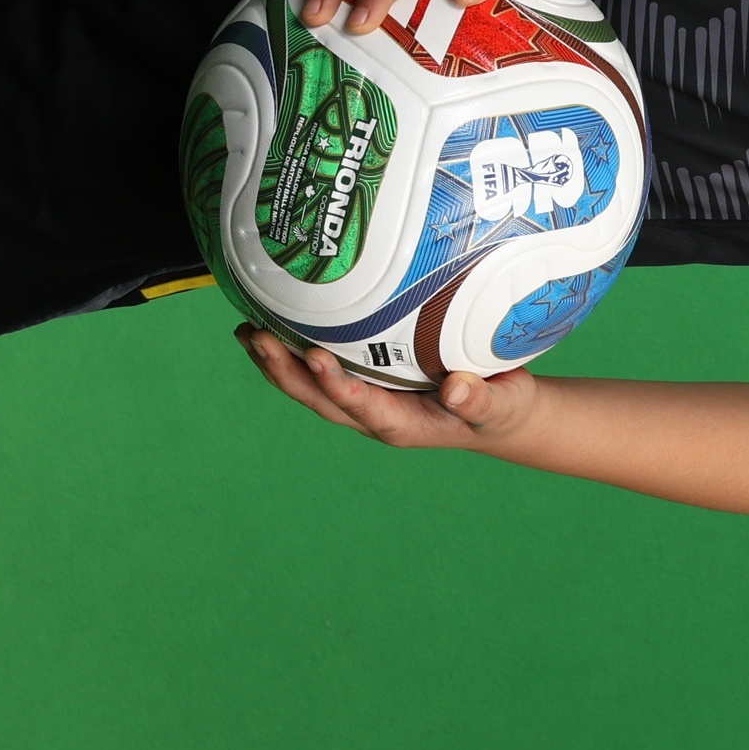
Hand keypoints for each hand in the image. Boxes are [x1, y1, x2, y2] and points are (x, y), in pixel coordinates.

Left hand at [241, 326, 541, 453]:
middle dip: (286, 372)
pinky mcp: (366, 381)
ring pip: (312, 388)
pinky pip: (322, 370)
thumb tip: (458, 389)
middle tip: (257, 339)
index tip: (315, 358)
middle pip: (320, 399)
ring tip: (247, 334)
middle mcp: (375, 414)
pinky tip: (273, 325)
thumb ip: (481, 399)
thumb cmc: (501, 407)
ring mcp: (366, 399)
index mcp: (403, 424)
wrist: (500, 412)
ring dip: (278, 363)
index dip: (336, 386)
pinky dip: (294, 352)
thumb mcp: (501, 404)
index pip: (362, 407)